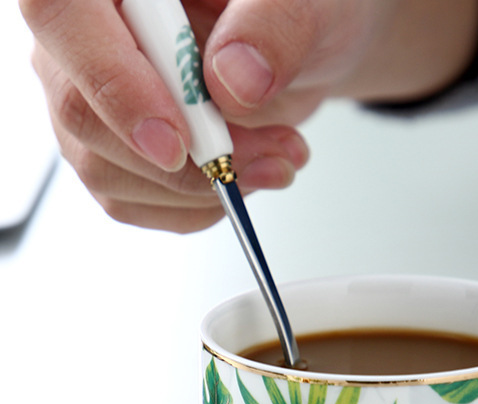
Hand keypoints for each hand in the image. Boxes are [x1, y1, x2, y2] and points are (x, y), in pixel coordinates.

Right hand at [20, 0, 477, 231]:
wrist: (320, 20)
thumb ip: (278, 21)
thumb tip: (233, 81)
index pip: (59, 10)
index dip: (109, 81)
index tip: (185, 143)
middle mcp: (88, 25)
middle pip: (78, 105)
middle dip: (188, 156)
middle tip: (277, 158)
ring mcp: (97, 84)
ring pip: (105, 166)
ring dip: (202, 191)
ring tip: (281, 163)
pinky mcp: (123, 137)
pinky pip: (132, 200)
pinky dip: (195, 212)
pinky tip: (247, 184)